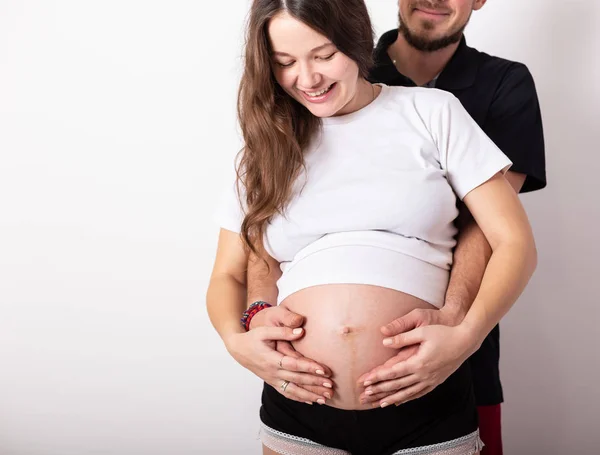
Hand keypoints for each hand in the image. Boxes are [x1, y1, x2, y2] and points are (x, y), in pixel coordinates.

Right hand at [226, 324, 333, 404]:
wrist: (239, 350)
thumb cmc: (252, 338)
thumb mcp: (265, 331)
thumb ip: (283, 331)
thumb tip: (301, 331)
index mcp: (271, 359)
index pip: (293, 365)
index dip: (308, 367)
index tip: (323, 370)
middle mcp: (272, 373)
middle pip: (296, 380)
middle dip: (314, 384)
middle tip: (331, 386)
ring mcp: (272, 380)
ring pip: (293, 391)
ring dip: (310, 395)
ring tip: (325, 398)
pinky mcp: (272, 383)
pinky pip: (287, 393)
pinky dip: (300, 398)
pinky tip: (312, 401)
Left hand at [358, 323, 478, 406]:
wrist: (465, 342)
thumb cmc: (443, 333)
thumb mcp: (422, 332)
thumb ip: (402, 337)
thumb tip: (384, 341)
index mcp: (419, 362)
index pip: (394, 372)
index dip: (378, 377)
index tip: (366, 380)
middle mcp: (424, 374)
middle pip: (398, 385)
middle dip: (381, 390)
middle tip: (366, 394)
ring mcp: (431, 380)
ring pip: (408, 393)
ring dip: (393, 398)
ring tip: (380, 403)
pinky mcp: (436, 381)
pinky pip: (420, 393)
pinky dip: (409, 398)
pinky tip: (401, 401)